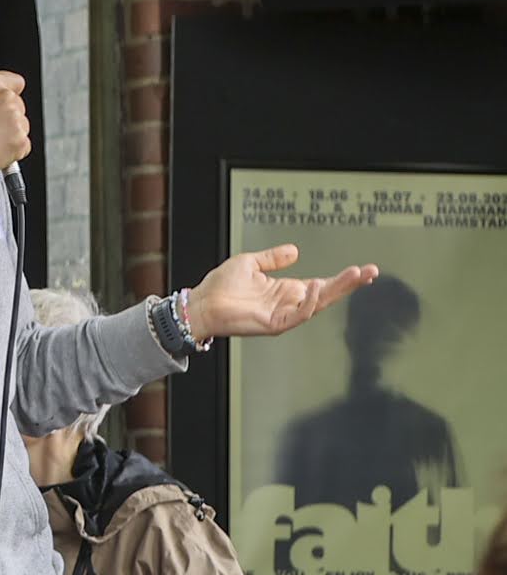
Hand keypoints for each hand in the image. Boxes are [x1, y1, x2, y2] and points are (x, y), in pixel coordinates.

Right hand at [0, 72, 29, 184]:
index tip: (6, 100)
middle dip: (8, 116)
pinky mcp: (22, 141)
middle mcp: (7, 98)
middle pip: (19, 105)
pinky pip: (24, 144)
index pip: (16, 82)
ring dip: (11, 133)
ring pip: (22, 125)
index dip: (11, 91)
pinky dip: (14, 149)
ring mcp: (17, 120)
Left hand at [187, 243, 377, 339]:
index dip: (343, 278)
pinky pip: (297, 315)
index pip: (323, 284)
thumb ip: (273, 258)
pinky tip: (315, 287)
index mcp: (286, 290)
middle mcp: (289, 303)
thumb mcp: (250, 263)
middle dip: (350, 284)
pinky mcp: (274, 324)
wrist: (202, 303)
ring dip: (335, 290)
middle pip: (327, 294)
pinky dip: (308, 303)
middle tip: (371, 272)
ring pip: (317, 304)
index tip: (365, 269)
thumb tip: (295, 250)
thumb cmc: (221, 286)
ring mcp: (284, 315)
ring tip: (353, 275)